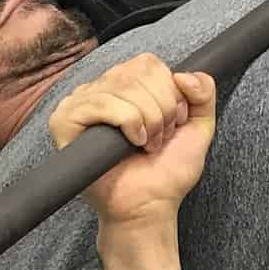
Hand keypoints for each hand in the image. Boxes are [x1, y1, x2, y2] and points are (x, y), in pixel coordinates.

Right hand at [50, 54, 217, 231]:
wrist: (150, 205)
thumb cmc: (167, 172)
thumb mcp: (199, 126)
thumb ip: (203, 92)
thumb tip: (184, 74)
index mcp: (126, 85)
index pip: (149, 64)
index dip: (169, 93)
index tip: (172, 124)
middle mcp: (101, 89)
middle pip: (138, 73)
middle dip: (162, 110)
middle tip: (158, 139)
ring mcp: (80, 104)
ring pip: (123, 87)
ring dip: (148, 120)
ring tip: (145, 144)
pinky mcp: (65, 122)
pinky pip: (102, 103)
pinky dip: (127, 122)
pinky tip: (131, 143)